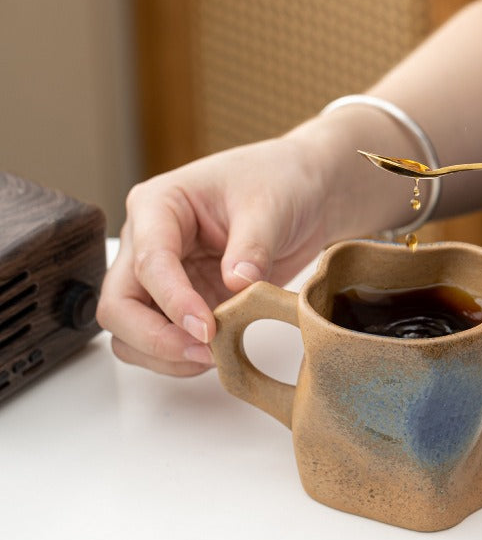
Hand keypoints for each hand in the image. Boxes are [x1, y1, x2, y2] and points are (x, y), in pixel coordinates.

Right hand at [97, 136, 331, 375]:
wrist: (303, 195)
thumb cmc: (278, 182)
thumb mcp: (269, 207)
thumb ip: (252, 246)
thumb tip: (237, 283)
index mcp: (158, 206)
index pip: (149, 262)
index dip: (173, 302)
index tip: (207, 329)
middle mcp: (148, 243)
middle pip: (118, 305)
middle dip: (155, 337)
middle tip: (205, 352)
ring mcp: (163, 278)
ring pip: (130, 331)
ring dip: (164, 354)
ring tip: (214, 356)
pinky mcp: (184, 303)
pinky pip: (163, 340)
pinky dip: (181, 357)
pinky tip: (217, 354)